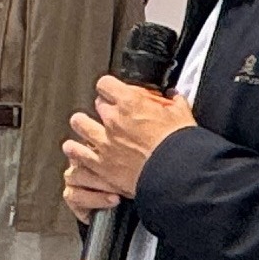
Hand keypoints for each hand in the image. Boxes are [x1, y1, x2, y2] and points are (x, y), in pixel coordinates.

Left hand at [63, 73, 196, 215]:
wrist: (175, 175)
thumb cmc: (179, 146)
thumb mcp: (181, 115)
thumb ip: (174, 102)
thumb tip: (173, 96)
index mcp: (130, 103)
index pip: (106, 84)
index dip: (110, 88)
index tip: (115, 93)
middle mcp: (113, 120)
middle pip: (97, 104)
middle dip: (104, 108)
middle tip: (113, 116)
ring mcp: (104, 142)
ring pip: (79, 123)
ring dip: (84, 125)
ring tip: (88, 129)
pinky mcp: (101, 165)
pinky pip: (77, 152)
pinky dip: (76, 150)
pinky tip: (79, 150)